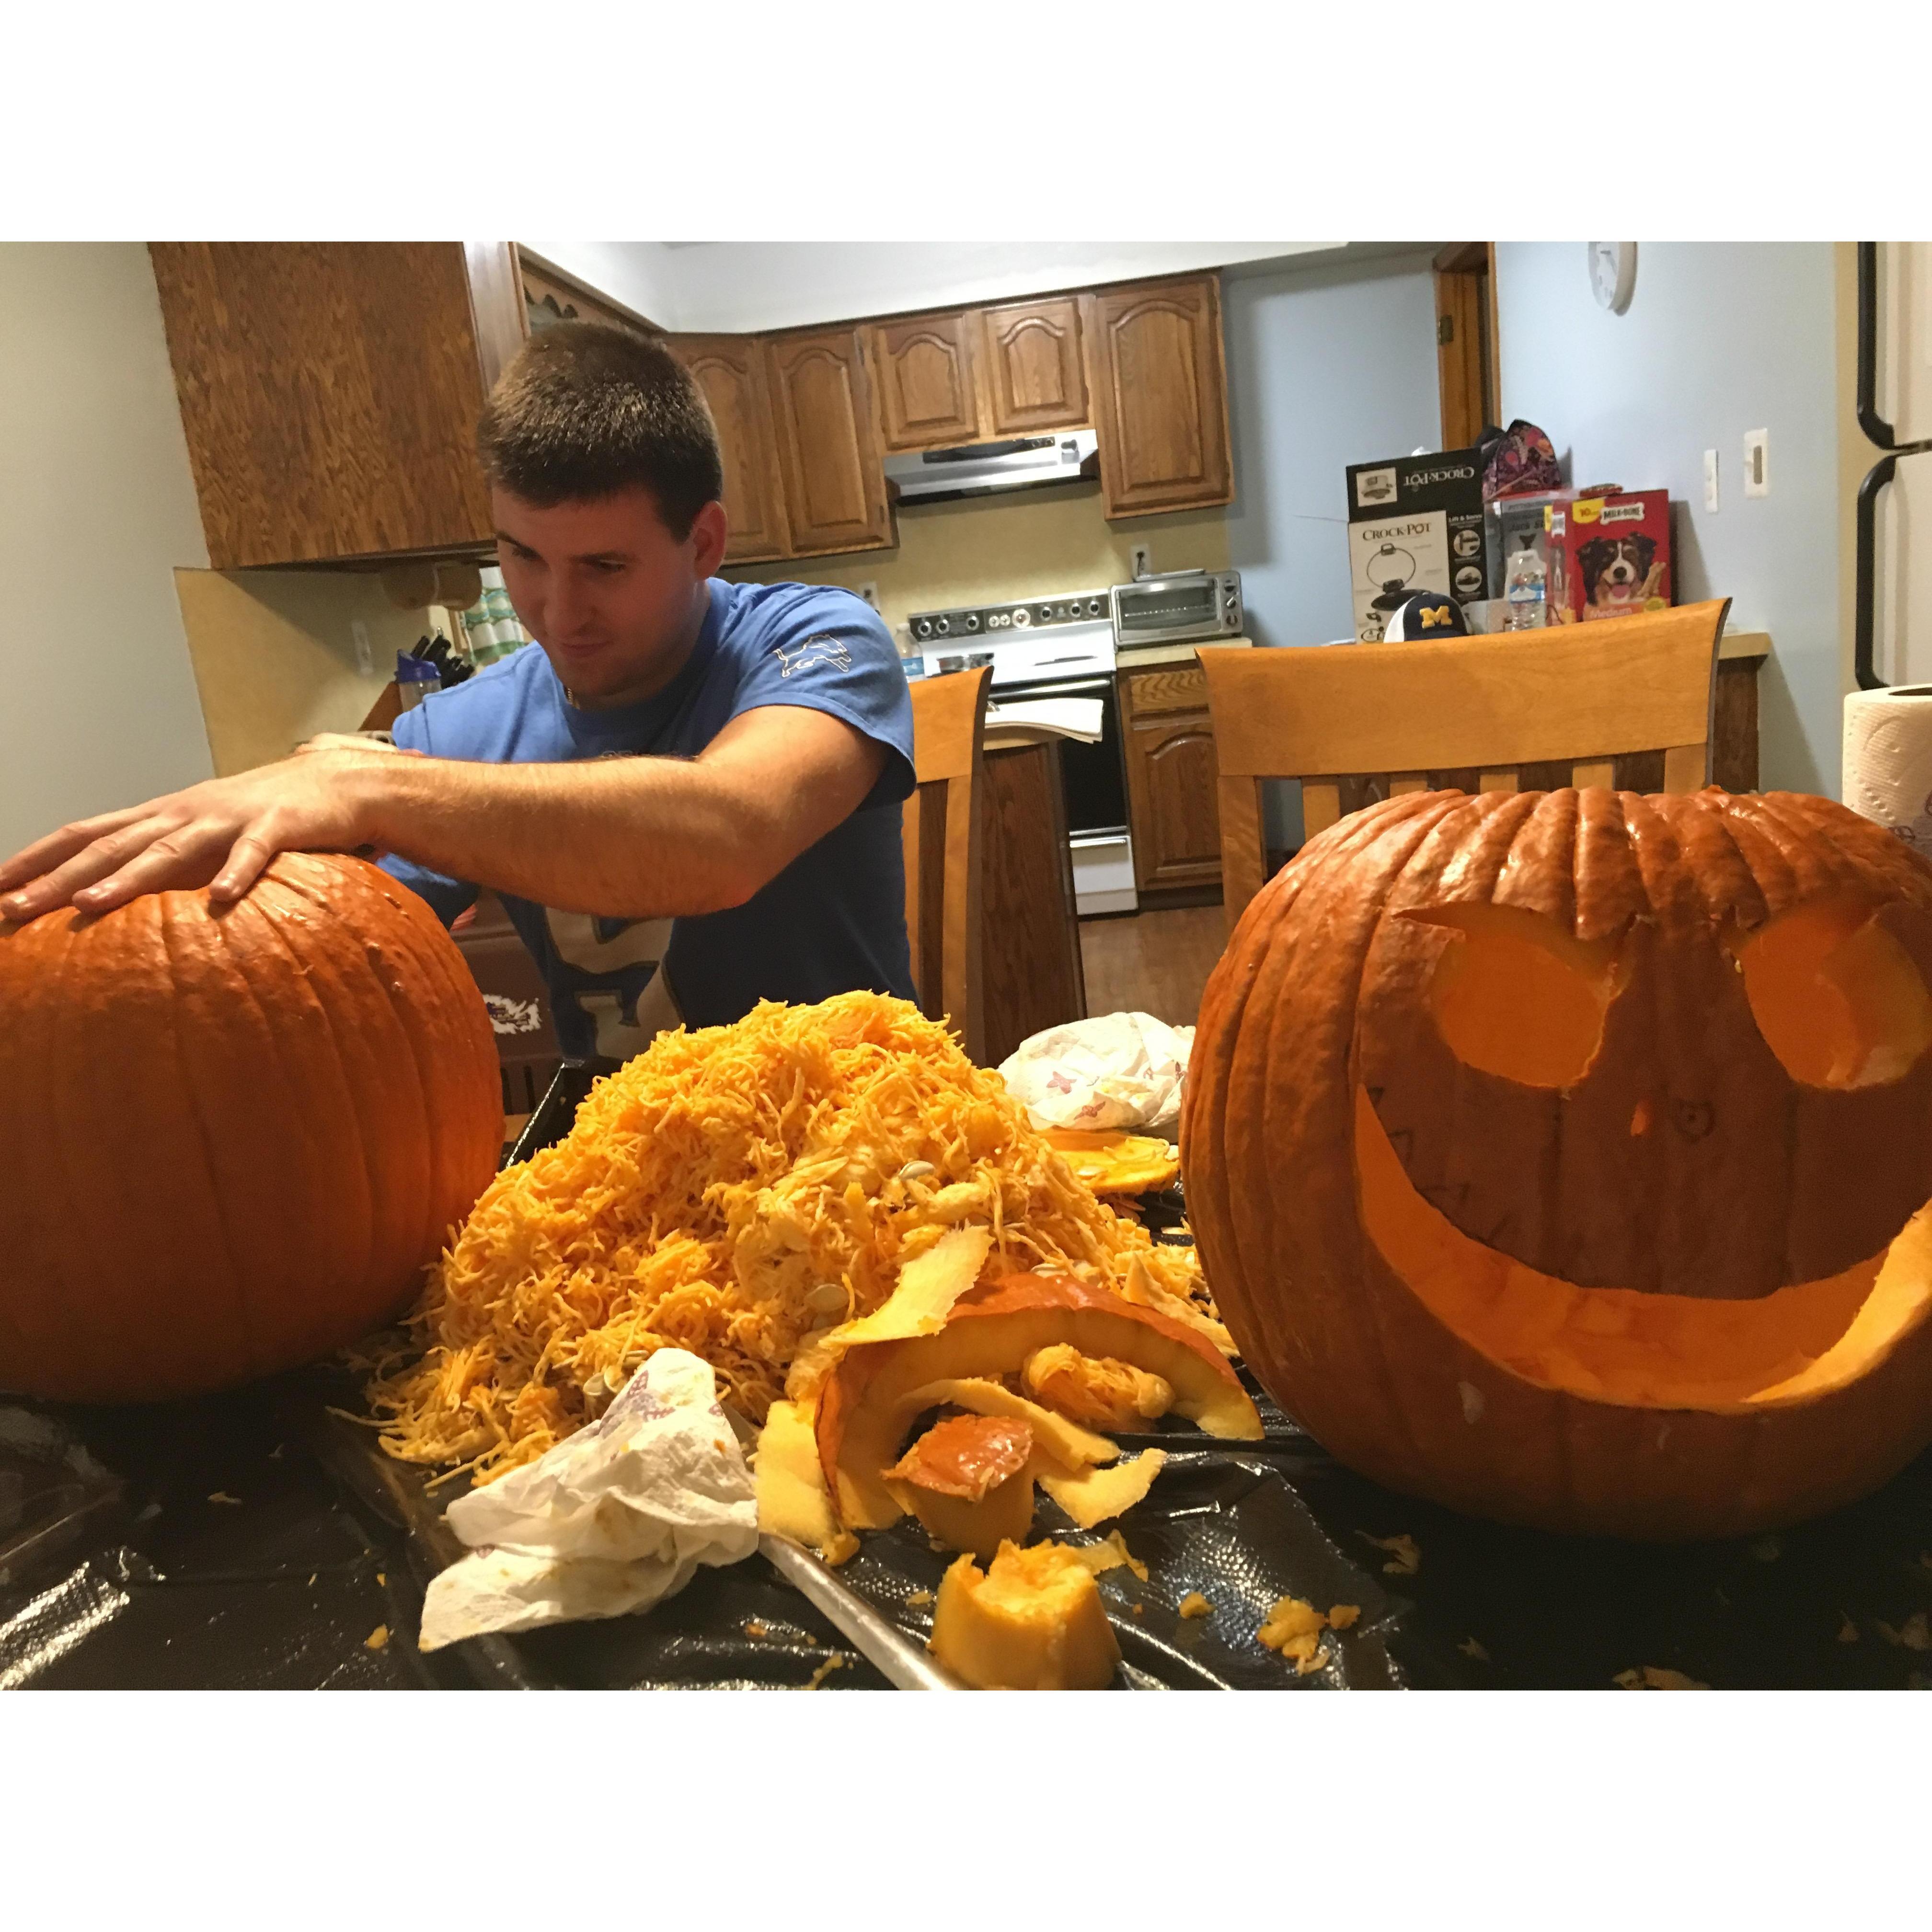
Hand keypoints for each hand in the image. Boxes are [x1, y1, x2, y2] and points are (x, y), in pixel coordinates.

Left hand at [0, 745, 389, 923]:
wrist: (335, 783)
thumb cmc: (264, 818)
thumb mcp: (203, 839)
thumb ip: (164, 866)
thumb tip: (113, 903)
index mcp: (160, 817)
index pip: (83, 834)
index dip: (35, 858)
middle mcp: (183, 814)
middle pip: (110, 847)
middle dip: (57, 878)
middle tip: (13, 908)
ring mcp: (228, 820)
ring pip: (169, 851)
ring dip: (128, 878)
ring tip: (90, 903)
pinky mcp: (277, 827)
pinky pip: (254, 854)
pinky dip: (237, 876)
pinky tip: (222, 902)